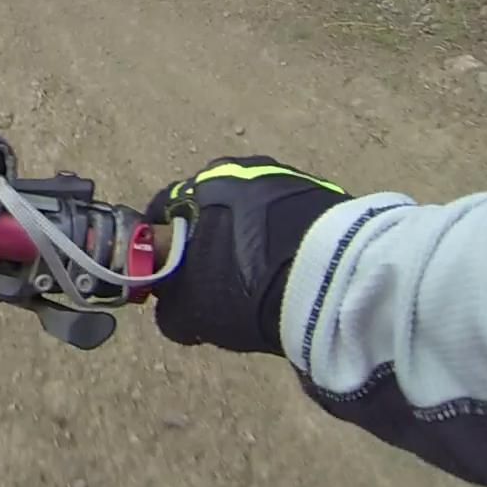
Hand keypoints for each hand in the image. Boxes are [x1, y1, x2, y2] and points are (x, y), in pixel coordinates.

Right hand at [143, 156, 348, 354]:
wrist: (325, 280)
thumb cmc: (242, 291)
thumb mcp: (192, 314)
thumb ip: (171, 306)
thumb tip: (171, 307)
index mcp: (189, 192)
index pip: (161, 213)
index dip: (161, 245)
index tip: (171, 271)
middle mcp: (229, 172)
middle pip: (209, 205)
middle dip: (210, 234)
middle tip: (219, 274)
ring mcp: (278, 176)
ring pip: (251, 207)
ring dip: (250, 232)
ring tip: (263, 272)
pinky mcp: (318, 188)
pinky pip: (287, 214)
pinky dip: (284, 235)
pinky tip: (293, 266)